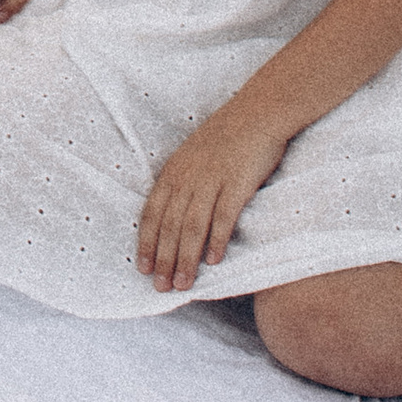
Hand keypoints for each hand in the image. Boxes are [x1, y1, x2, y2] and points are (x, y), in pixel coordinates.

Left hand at [134, 109, 291, 293]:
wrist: (257, 113)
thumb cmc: (226, 137)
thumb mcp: (192, 157)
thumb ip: (181, 184)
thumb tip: (172, 218)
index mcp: (173, 172)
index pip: (152, 213)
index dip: (147, 243)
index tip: (143, 269)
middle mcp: (188, 177)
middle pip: (171, 225)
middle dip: (164, 259)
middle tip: (161, 288)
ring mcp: (212, 179)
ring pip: (193, 226)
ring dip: (186, 258)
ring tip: (184, 283)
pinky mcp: (237, 182)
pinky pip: (224, 215)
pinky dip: (217, 239)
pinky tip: (213, 260)